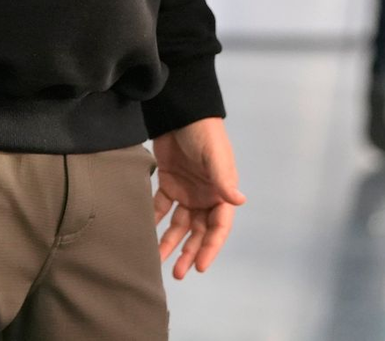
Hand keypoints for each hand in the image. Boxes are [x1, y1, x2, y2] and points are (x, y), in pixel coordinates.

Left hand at [153, 117, 244, 278]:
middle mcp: (205, 195)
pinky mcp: (169, 183)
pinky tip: (145, 233)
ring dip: (171, 243)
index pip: (219, 225)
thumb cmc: (204, 132)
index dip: (211, 247)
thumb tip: (240, 201)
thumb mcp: (214, 155)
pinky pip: (161, 208)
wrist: (180, 112)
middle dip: (190, 251)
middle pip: (199, 231)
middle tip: (178, 273)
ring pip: (179, 225)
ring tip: (158, 261)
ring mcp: (186, 191)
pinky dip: (154, 221)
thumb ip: (223, 179)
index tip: (199, 265)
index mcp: (220, 190)